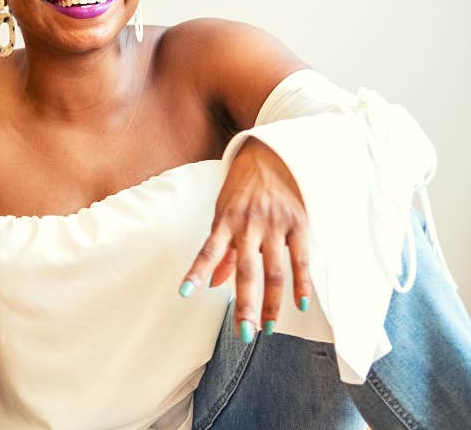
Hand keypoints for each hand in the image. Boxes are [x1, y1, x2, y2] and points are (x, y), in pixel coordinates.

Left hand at [181, 138, 310, 341]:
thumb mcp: (224, 211)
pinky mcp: (299, 223)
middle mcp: (249, 225)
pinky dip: (301, 282)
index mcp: (225, 221)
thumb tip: (214, 284)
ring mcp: (275, 225)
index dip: (197, 272)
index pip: (208, 251)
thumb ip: (222, 249)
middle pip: (246, 271)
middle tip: (244, 334)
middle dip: (245, 305)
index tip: (185, 293)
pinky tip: (300, 304)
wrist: (273, 152)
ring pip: (274, 271)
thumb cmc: (243, 187)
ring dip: (272, 302)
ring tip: (268, 328)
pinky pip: (301, 258)